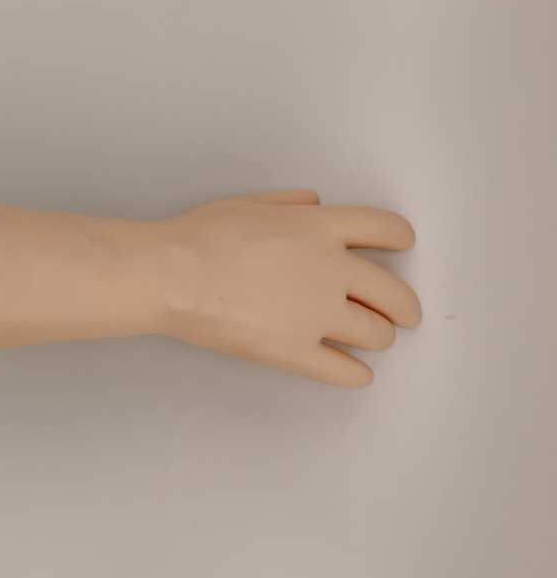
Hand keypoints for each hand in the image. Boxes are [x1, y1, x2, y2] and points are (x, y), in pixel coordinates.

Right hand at [153, 190, 420, 387]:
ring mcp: (316, 316)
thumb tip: (316, 204)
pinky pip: (344, 372)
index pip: (387, 229)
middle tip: (405, 314)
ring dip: (378, 337)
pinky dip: (356, 374)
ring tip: (371, 339)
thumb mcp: (250, 203)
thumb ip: (290, 203)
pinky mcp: (295, 352)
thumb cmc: (201, 234)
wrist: (171, 274)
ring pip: (375, 335)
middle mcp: (331, 271)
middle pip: (394, 292)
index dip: (400, 238)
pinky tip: (356, 373)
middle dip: (404, 305)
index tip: (402, 246)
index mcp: (321, 228)